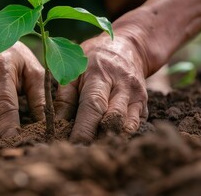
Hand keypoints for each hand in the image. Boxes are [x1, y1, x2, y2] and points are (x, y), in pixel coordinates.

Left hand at [54, 28, 149, 142]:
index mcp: (101, 75)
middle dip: (97, 139)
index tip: (73, 146)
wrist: (128, 47)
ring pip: (128, 126)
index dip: (84, 129)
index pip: (93, 106)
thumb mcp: (74, 70)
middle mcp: (122, 86)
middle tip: (82, 154)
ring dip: (111, 140)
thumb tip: (56, 125)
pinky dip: (122, 137)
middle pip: (113, 120)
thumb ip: (65, 97)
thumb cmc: (94, 59)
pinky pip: (135, 126)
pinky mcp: (144, 105)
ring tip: (94, 150)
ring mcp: (137, 96)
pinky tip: (108, 141)